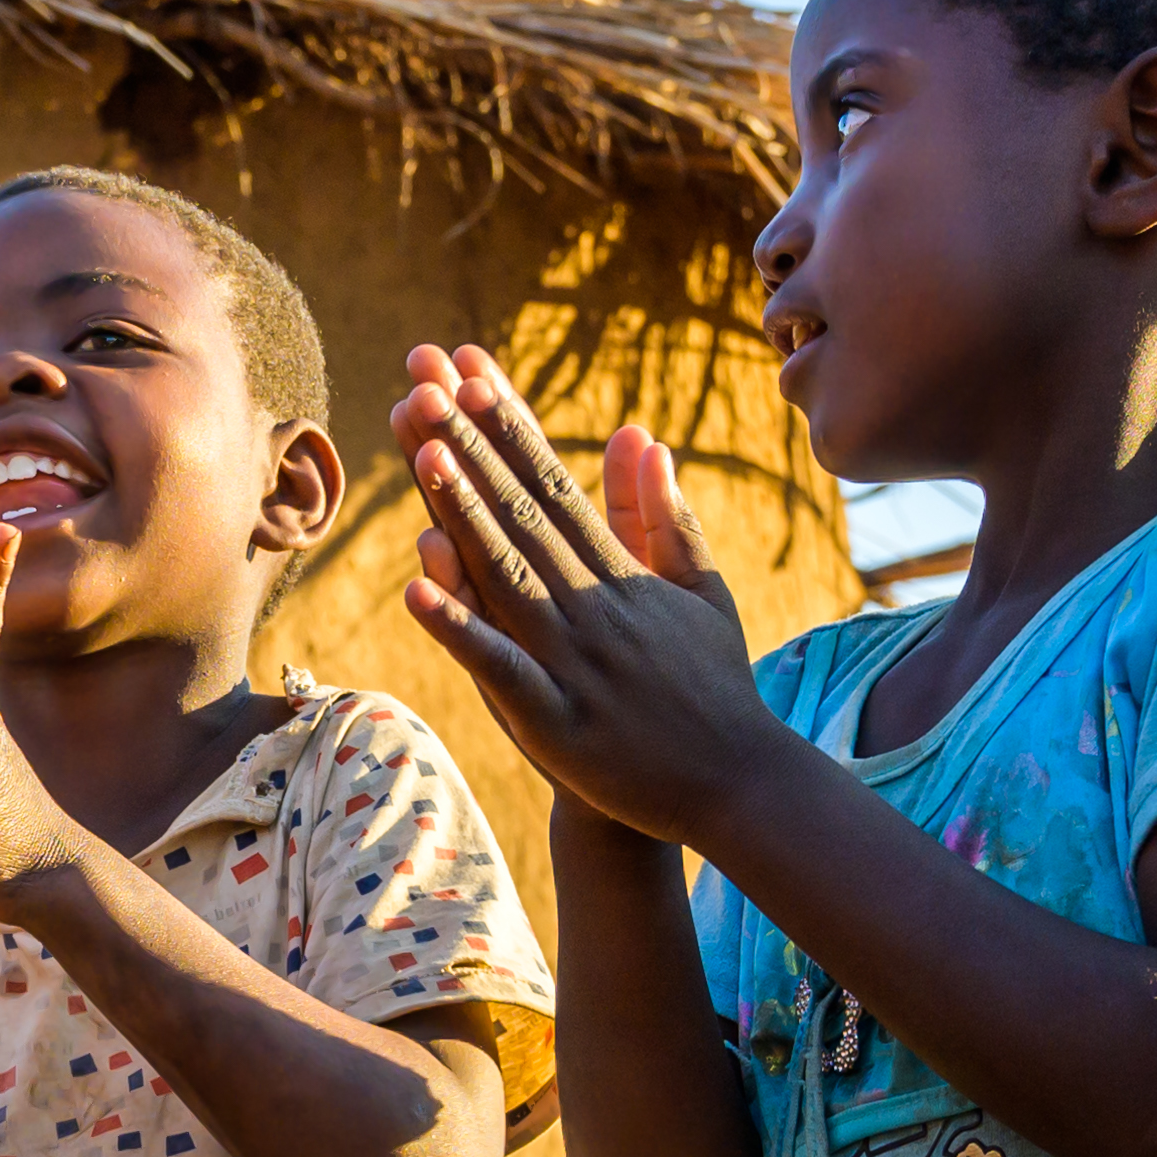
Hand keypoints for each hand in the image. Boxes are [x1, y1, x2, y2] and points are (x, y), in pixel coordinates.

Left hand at [388, 351, 774, 843]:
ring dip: (463, 515)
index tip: (468, 368)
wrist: (740, 788)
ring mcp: (575, 664)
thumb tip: (639, 435)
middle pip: (522, 514)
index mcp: (620, 574)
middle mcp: (594, 608)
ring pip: (508, 576)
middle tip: (424, 380)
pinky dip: (461, 630)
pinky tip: (416, 589)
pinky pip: (501, 669)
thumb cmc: (713, 687)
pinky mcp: (558, 724)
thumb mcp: (698, 590)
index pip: (553, 484)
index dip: (508, 425)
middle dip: (472, 446)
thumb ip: (661, 515)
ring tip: (422, 453)